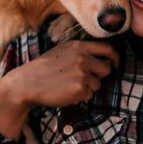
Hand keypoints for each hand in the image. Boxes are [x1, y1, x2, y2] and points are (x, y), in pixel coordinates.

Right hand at [6, 40, 120, 108]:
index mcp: (79, 46)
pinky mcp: (79, 89)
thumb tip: (103, 58)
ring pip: (97, 84)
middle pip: (107, 69)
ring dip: (87, 88)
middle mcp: (82, 58)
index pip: (107, 49)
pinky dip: (80, 97)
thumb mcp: (62, 52)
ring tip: (69, 85)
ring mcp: (82, 73)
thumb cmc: (44, 69)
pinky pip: (89, 95)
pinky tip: (66, 93)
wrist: (27, 83)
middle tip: (85, 79)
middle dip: (99, 76)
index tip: (115, 64)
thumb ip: (81, 52)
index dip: (115, 58)